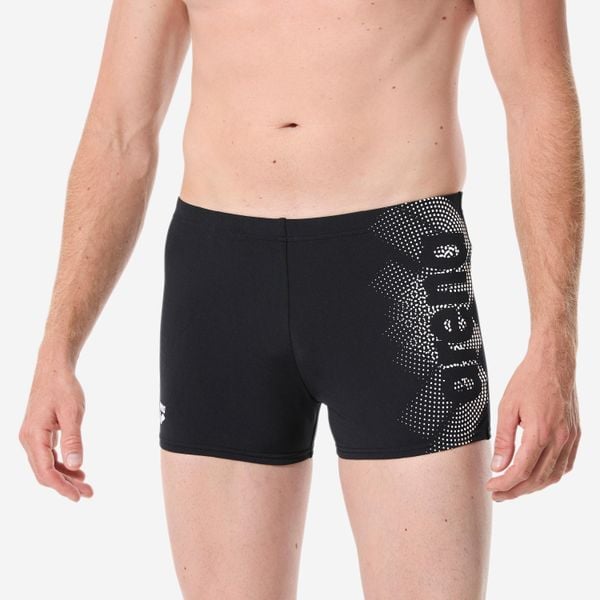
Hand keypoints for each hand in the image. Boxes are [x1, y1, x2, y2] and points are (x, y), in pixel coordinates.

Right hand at [19, 357, 93, 501]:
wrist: (54, 368)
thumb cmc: (63, 387)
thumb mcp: (72, 413)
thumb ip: (73, 439)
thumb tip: (76, 466)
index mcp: (34, 436)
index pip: (45, 471)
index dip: (62, 487)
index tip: (79, 496)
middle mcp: (28, 439)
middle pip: (44, 472)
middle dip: (65, 485)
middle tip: (88, 493)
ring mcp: (32, 436)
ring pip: (46, 465)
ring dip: (65, 476)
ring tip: (86, 484)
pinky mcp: (39, 432)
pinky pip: (47, 455)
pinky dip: (61, 464)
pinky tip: (76, 468)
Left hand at [486, 342, 579, 500]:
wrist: (554, 363)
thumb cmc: (528, 381)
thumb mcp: (507, 408)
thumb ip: (503, 440)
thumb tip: (498, 466)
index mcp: (540, 433)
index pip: (521, 471)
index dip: (505, 483)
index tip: (490, 486)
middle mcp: (559, 439)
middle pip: (537, 478)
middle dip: (516, 490)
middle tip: (497, 493)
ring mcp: (571, 438)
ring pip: (553, 475)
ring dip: (533, 486)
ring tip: (513, 487)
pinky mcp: (575, 435)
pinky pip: (565, 464)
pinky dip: (550, 475)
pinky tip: (535, 474)